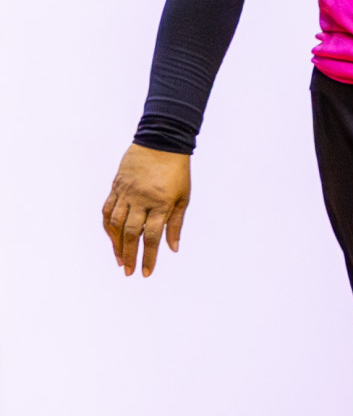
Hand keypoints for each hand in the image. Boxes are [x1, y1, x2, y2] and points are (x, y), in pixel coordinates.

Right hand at [102, 144, 190, 276]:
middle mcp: (142, 199)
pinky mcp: (116, 186)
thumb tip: (173, 249)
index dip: (149, 256)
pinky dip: (107, 226)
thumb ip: (175, 223)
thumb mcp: (183, 197)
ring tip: (120, 260)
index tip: (146, 273)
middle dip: (130, 255)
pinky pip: (107, 210)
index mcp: (162, 203)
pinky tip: (111, 238)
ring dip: (115, 244)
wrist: (162, 142)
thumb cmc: (177, 172)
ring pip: (115, 223)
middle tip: (129, 272)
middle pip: (131, 233)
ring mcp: (127, 192)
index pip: (152, 236)